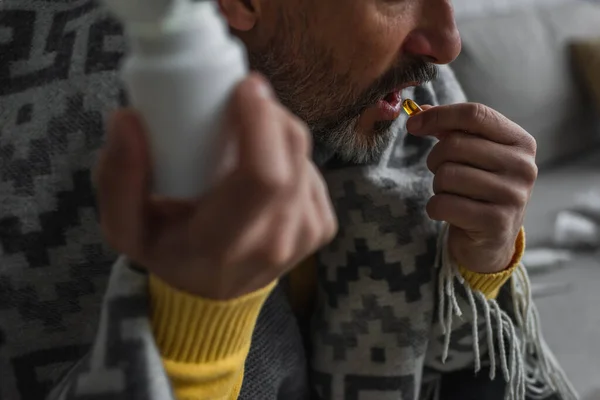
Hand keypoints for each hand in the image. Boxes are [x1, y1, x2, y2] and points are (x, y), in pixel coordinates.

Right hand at [95, 74, 337, 299]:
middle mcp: (275, 241)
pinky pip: (312, 169)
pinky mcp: (322, 225)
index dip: (262, 122)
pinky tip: (265, 166)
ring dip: (277, 131)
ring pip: (304, 156)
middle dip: (269, 113)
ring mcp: (306, 234)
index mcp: (226, 243)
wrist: (213, 295)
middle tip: (241, 99)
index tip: (245, 87)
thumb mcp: (126, 228)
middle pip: (292, 154)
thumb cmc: (169, 253)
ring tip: (245, 136)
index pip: (264, 176)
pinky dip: (290, 155)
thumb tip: (128, 118)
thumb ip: (117, 178)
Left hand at [406, 103, 536, 272]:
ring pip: (447, 175)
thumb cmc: (478, 190)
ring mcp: (513, 196)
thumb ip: (448, 129)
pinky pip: (444, 204)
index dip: (438, 115)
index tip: (413, 124)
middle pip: (455, 145)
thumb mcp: (471, 155)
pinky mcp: (496, 223)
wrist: (490, 241)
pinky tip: (448, 213)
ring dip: (438, 186)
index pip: (474, 114)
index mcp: (521, 142)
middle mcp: (523, 166)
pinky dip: (435, 208)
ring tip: (451, 194)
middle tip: (441, 173)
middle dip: (435, 159)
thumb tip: (417, 111)